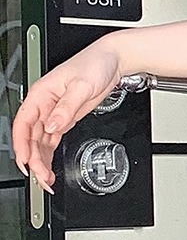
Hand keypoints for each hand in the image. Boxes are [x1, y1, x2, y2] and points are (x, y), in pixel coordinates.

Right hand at [11, 42, 123, 191]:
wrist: (113, 60)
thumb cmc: (95, 63)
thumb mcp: (82, 85)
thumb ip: (67, 107)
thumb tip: (53, 125)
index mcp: (41, 94)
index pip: (23, 123)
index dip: (21, 144)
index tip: (26, 161)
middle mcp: (44, 105)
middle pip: (30, 137)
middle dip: (33, 159)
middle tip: (41, 177)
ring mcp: (54, 113)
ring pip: (39, 142)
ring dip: (41, 161)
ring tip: (46, 179)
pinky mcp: (65, 118)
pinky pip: (51, 140)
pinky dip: (49, 155)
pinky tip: (50, 167)